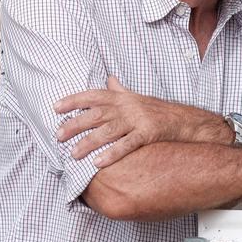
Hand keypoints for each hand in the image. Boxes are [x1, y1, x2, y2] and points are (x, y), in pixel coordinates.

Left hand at [54, 76, 222, 167]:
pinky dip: (112, 153)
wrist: (185, 121)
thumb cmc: (158, 111)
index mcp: (122, 97)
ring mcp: (138, 119)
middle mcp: (127, 106)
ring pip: (108, 130)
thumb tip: (109, 78)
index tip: (56, 108)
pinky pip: (127, 144)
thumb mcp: (137, 97)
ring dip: (89, 142)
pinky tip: (99, 163)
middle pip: (96, 114)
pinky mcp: (148, 133)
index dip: (73, 100)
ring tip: (73, 154)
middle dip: (75, 124)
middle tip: (58, 135)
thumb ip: (120, 90)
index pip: (93, 96)